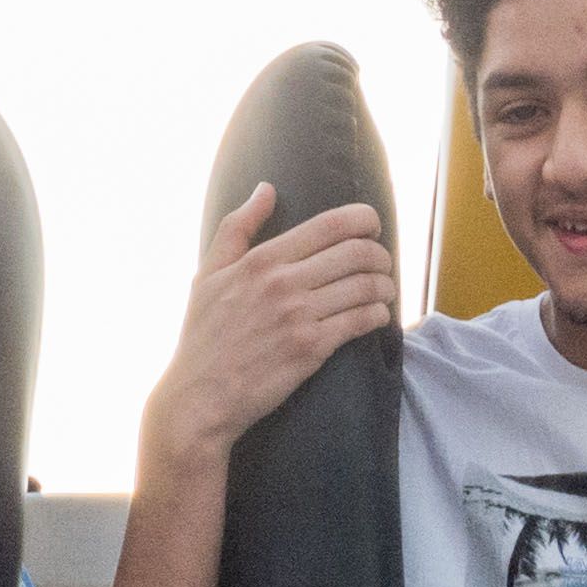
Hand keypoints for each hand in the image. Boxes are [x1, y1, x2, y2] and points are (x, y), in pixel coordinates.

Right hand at [146, 184, 401, 463]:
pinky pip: (361, 321)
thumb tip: (265, 188)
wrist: (200, 397)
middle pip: (357, 252)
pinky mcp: (311, 349)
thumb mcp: (208, 274)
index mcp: (261, 260)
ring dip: (385, 285)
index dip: (364, 220)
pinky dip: (379, 314)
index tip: (372, 226)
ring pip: (366, 286)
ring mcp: (299, 316)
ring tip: (385, 290)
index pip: (330, 225)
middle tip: (382, 263)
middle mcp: (283, 283)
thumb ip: (236, 227)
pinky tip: (378, 315)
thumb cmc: (203, 336)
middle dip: (380, 254)